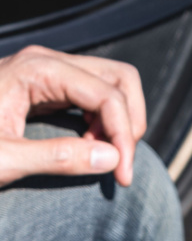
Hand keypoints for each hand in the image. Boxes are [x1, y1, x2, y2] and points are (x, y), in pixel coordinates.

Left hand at [0, 46, 145, 186]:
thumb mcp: (3, 159)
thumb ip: (57, 158)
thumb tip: (111, 159)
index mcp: (36, 71)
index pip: (107, 95)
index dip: (124, 138)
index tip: (123, 177)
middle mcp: (46, 63)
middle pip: (120, 78)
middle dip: (130, 123)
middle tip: (121, 163)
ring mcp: (49, 73)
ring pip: (114, 83)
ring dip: (122, 121)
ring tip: (107, 155)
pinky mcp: (49, 87)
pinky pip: (96, 95)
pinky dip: (108, 121)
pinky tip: (93, 146)